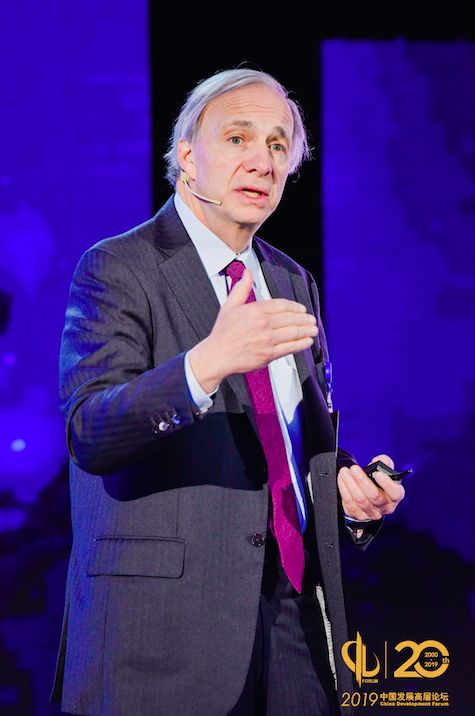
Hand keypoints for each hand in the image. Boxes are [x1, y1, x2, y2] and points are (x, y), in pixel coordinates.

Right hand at [189, 268, 317, 393]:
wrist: (217, 356)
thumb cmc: (222, 333)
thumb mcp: (229, 306)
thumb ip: (241, 288)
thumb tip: (247, 272)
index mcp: (255, 310)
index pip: (282, 305)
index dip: (295, 307)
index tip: (301, 309)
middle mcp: (263, 324)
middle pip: (291, 318)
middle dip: (305, 318)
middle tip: (311, 319)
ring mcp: (267, 340)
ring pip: (293, 333)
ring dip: (307, 330)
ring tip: (313, 329)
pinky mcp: (269, 354)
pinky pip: (290, 348)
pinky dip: (301, 344)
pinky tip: (307, 342)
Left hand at [337, 454, 404, 521]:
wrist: (369, 494)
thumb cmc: (378, 481)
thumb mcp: (385, 470)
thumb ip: (384, 462)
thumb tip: (378, 461)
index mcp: (395, 495)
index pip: (395, 493)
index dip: (387, 484)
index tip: (377, 473)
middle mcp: (385, 506)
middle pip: (374, 496)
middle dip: (362, 480)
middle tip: (354, 469)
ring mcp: (372, 512)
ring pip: (360, 500)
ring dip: (350, 484)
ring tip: (345, 472)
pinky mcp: (359, 515)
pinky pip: (350, 503)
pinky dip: (344, 490)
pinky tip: (341, 480)